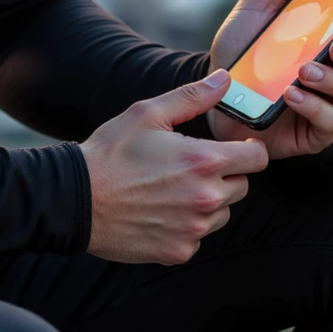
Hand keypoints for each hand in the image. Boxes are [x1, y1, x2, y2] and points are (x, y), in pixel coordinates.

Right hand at [78, 71, 268, 263]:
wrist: (75, 199)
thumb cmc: (111, 152)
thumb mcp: (147, 114)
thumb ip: (193, 97)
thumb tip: (225, 80)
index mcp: (203, 161)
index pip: (257, 159)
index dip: (247, 150)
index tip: (233, 148)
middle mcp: (205, 199)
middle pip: (241, 187)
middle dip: (224, 175)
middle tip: (188, 166)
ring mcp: (193, 229)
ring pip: (222, 214)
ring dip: (207, 201)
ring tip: (170, 188)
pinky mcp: (179, 252)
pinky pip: (198, 236)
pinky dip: (186, 225)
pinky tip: (159, 210)